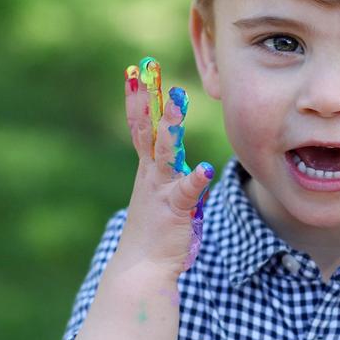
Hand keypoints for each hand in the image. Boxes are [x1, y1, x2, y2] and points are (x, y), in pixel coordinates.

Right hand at [113, 57, 213, 275]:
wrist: (141, 271)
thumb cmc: (155, 237)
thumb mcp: (164, 201)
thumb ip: (176, 181)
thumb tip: (193, 170)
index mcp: (148, 172)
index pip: (141, 128)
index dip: (138, 99)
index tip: (134, 72)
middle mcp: (151, 175)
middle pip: (146, 129)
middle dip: (146, 97)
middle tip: (145, 68)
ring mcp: (161, 190)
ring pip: (165, 152)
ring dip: (171, 125)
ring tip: (178, 100)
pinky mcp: (175, 210)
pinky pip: (186, 193)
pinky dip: (195, 181)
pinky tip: (205, 170)